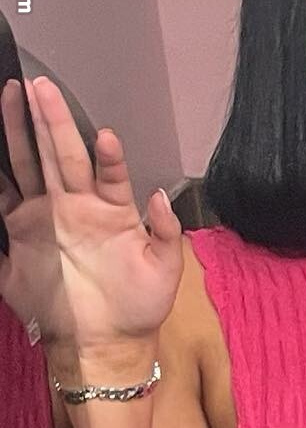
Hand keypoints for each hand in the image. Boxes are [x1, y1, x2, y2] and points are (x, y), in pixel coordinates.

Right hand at [0, 76, 183, 363]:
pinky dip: (0, 172)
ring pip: (30, 163)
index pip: (107, 172)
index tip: (103, 134)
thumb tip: (160, 196)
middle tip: (40, 85)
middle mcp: (77, 206)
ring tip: (15, 93)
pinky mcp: (19, 232)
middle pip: (61, 154)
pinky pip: (4, 193)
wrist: (102, 343)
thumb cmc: (137, 307)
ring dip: (22, 130)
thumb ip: (166, 233)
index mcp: (112, 212)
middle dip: (52, 120)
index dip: (105, 153)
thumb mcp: (164, 271)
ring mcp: (46, 215)